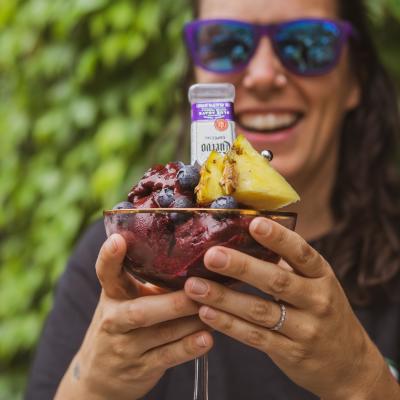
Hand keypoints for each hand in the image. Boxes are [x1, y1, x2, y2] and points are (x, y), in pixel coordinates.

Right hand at [55, 234, 212, 399]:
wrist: (101, 375)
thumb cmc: (121, 323)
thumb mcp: (124, 298)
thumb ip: (147, 278)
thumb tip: (190, 250)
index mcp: (112, 295)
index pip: (106, 273)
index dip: (110, 257)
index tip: (119, 240)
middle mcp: (114, 320)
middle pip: (140, 311)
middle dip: (172, 303)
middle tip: (197, 289)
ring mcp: (126, 347)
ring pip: (161, 333)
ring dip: (190, 321)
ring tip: (216, 308)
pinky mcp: (141, 368)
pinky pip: (168, 357)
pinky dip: (188, 347)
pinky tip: (207, 338)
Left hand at [184, 217, 391, 398]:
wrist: (349, 363)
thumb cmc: (323, 310)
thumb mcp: (316, 283)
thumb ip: (288, 264)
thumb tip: (245, 235)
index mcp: (322, 276)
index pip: (302, 253)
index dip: (279, 238)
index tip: (254, 223)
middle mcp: (317, 300)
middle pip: (277, 281)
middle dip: (242, 267)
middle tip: (211, 255)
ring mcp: (305, 329)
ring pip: (260, 311)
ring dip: (224, 298)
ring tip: (195, 286)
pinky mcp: (291, 353)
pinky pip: (255, 337)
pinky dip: (229, 325)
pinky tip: (206, 313)